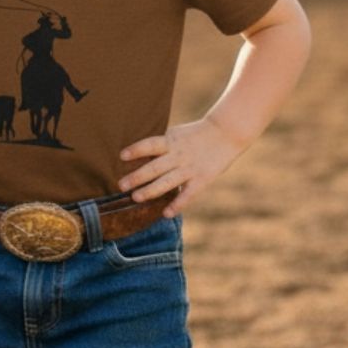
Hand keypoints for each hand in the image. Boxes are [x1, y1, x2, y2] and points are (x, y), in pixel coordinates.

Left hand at [117, 117, 244, 215]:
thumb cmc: (194, 134)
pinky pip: (188, 195)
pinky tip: (166, 214)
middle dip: (137, 177)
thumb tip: (136, 155)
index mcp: (171, 141)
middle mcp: (178, 155)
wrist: (226, 133)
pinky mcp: (202, 180)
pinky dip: (177, 205)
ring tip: (135, 198)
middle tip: (121, 185)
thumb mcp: (176, 134)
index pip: (151, 145)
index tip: (122, 156)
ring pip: (167, 182)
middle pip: (155, 167)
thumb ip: (160, 145)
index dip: (137, 150)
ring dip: (150, 191)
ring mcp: (190, 168)